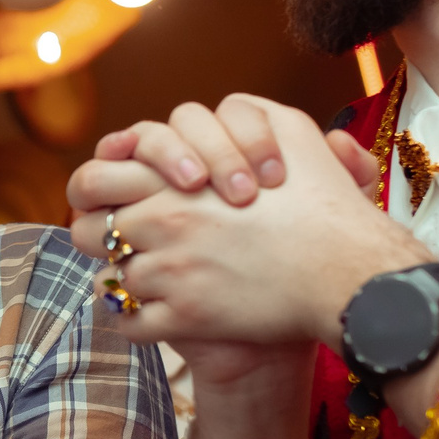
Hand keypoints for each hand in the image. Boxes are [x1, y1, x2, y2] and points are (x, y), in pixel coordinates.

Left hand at [67, 98, 426, 350]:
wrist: (350, 271)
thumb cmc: (327, 205)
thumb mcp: (292, 133)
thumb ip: (248, 115)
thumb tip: (220, 116)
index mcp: (178, 178)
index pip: (97, 176)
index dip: (96, 188)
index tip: (109, 198)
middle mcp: (164, 221)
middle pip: (89, 228)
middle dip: (91, 234)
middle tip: (105, 240)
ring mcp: (171, 271)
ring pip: (110, 278)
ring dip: (120, 279)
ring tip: (133, 280)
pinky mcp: (184, 317)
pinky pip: (129, 323)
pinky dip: (130, 321)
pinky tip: (144, 316)